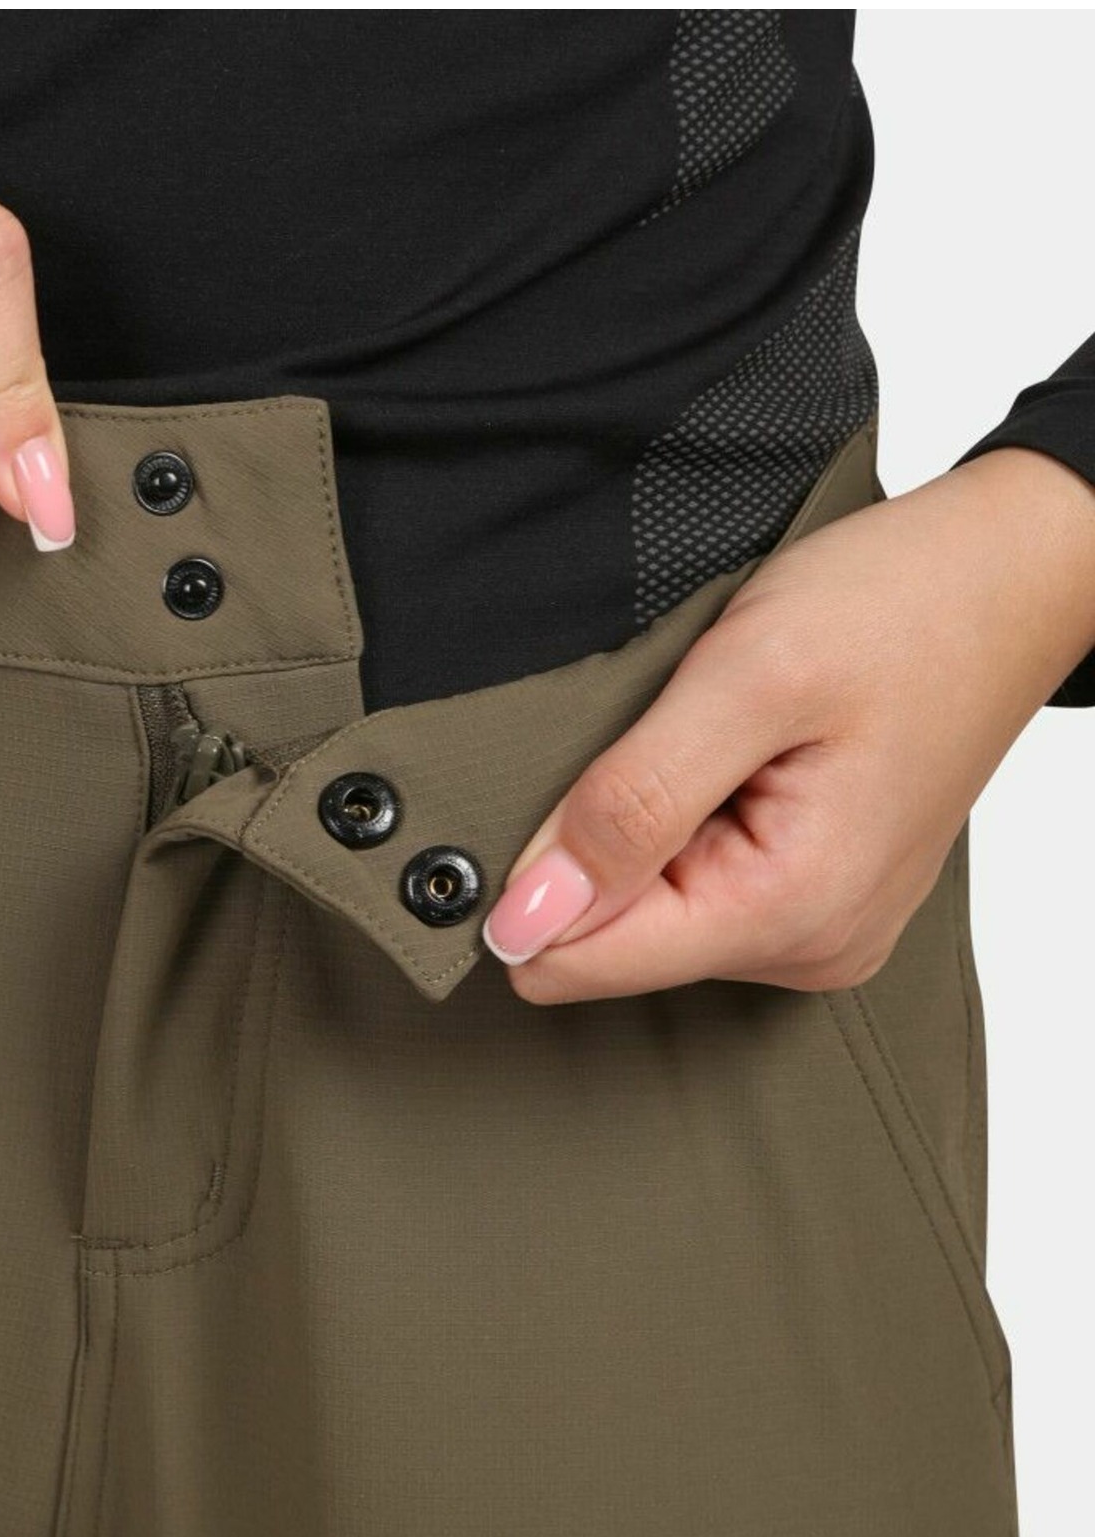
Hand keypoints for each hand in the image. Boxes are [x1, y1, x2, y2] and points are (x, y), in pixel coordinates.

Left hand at [483, 447, 1094, 1002]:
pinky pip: (702, 884)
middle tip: (662, 734)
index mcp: (787, 912)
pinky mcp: (820, 896)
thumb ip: (628, 805)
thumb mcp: (744, 680)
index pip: (578, 965)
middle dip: (600, 841)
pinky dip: (690, 818)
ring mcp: (820, 926)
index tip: (548, 787)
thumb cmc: (902, 605)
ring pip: (651, 910)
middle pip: (610, 939)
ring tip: (716, 734)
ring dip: (648, 822)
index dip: (528, 885)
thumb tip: (524, 915)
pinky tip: (738, 754)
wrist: (1014, 571)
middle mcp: (807, 946)